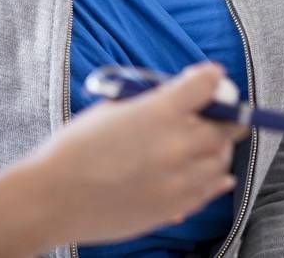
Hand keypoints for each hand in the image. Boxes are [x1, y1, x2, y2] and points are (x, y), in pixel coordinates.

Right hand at [23, 63, 243, 246]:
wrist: (56, 196)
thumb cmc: (77, 148)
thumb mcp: (113, 107)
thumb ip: (153, 101)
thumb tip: (180, 97)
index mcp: (160, 111)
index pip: (208, 84)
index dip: (211, 78)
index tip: (211, 79)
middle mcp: (179, 143)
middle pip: (226, 125)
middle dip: (223, 116)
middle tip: (216, 115)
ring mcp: (181, 178)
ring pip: (222, 159)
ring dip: (218, 149)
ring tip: (206, 146)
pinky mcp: (177, 205)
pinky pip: (212, 189)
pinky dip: (215, 178)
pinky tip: (213, 174)